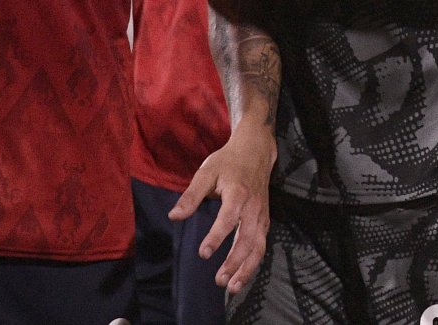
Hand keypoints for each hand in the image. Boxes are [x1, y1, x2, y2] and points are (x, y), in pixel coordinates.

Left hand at [173, 125, 273, 294]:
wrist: (256, 151)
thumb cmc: (228, 162)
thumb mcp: (206, 172)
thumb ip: (191, 195)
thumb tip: (174, 217)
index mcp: (238, 193)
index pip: (228, 218)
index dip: (216, 237)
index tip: (203, 253)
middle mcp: (254, 206)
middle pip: (248, 238)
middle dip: (235, 261)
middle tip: (219, 280)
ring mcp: (261, 214)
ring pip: (258, 245)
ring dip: (247, 268)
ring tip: (232, 287)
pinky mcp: (264, 219)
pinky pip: (262, 243)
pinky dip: (254, 261)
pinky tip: (242, 275)